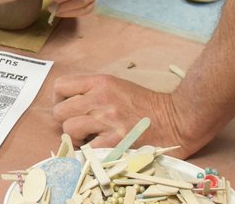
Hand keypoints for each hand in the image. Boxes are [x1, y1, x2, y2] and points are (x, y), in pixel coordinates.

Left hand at [52, 74, 199, 155]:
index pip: (61, 85)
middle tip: (78, 128)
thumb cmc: (147, 105)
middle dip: (65, 121)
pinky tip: (99, 150)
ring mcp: (107, 120)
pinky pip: (87, 149)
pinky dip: (89, 152)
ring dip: (75, 138)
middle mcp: (100, 98)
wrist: (176, 119)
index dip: (59, 99)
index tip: (67, 108)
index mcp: (100, 82)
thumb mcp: (117, 86)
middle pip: (60, 110)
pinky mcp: (116, 140)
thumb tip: (71, 104)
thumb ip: (93, 92)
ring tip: (88, 139)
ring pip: (69, 129)